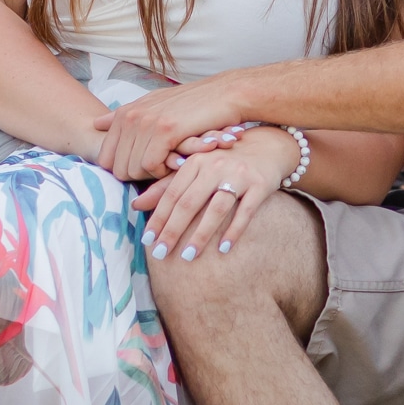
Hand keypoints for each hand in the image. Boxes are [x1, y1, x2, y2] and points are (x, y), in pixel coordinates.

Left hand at [102, 76, 245, 180]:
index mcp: (125, 113)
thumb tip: (96, 123)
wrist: (225, 95)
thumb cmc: (192, 105)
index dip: (124, 169)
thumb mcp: (153, 104)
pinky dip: (161, 171)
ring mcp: (146, 122)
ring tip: (169, 162)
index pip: (105, 158)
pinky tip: (176, 161)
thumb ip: (124, 116)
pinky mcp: (163, 130)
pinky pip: (149, 165)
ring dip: (151, 174)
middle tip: (160, 168)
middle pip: (116, 167)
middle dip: (136, 175)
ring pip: (131, 168)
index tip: (146, 166)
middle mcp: (130, 116)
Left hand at [131, 129, 297, 263]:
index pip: (172, 194)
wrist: (268, 147)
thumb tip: (135, 206)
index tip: (147, 241)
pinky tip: (223, 248)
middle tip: (161, 254)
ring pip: (216, 208)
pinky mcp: (260, 184)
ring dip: (201, 234)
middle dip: (174, 230)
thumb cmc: (224, 162)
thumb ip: (166, 187)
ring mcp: (239, 175)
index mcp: (196, 161)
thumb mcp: (195, 168)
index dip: (158, 217)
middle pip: (190, 202)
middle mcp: (215, 165)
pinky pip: (245, 212)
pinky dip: (234, 231)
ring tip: (189, 256)